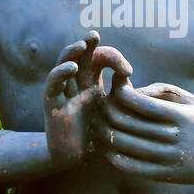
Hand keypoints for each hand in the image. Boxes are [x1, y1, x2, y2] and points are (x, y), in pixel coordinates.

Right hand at [43, 32, 131, 168]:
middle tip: (95, 35)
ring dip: (72, 52)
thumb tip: (140, 84)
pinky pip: (53, 84)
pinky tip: (73, 67)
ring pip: (63, 64)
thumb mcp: (115, 113)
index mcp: (92, 83)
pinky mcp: (52, 104)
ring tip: (83, 44)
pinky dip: (61, 73)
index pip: (99, 59)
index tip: (127, 71)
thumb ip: (126, 98)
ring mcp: (63, 92)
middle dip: (87, 44)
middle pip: (79, 55)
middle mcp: (76, 84)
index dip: (112, 58)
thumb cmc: (97, 135)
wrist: (75, 158)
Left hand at [96, 81, 193, 184]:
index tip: (112, 91)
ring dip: (105, 135)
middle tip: (96, 107)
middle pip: (127, 124)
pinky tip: (107, 149)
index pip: (140, 103)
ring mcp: (169, 158)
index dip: (120, 95)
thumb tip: (135, 89)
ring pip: (126, 146)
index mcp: (180, 116)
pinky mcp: (166, 175)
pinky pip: (133, 167)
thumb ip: (165, 90)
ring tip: (96, 126)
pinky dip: (115, 157)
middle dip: (106, 113)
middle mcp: (174, 137)